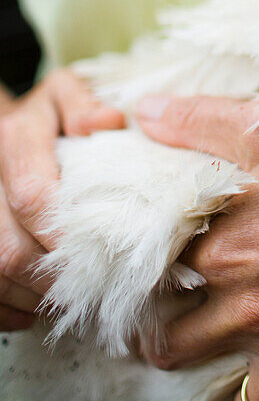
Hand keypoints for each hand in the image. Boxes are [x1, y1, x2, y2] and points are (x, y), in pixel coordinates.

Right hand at [0, 69, 124, 330]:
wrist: (5, 130)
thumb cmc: (47, 114)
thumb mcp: (66, 92)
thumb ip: (84, 104)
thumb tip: (108, 122)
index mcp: (12, 138)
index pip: (33, 197)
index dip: (66, 233)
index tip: (101, 250)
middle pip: (11, 248)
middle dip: (55, 277)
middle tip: (94, 285)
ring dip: (35, 295)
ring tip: (73, 296)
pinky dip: (8, 308)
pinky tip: (35, 305)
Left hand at [137, 95, 258, 400]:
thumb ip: (198, 124)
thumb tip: (143, 115)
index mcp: (226, 258)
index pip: (155, 286)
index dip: (156, 276)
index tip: (165, 270)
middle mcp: (257, 315)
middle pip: (176, 350)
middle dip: (170, 336)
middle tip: (182, 319)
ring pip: (251, 393)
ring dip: (251, 366)